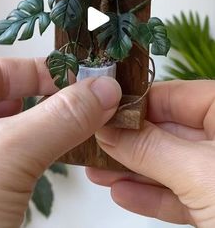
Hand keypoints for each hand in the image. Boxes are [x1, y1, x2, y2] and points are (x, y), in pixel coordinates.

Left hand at [0, 57, 120, 227]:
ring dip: (53, 123)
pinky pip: (18, 155)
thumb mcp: (8, 155)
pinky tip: (64, 151)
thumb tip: (103, 89)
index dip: (41, 68)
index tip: (81, 76)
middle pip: (9, 95)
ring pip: (17, 126)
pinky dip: (45, 148)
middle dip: (52, 96)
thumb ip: (59, 117)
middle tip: (89, 101)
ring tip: (84, 124)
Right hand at [86, 80, 214, 226]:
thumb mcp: (198, 171)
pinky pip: (179, 194)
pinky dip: (151, 195)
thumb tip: (110, 130)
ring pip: (170, 164)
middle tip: (94, 142)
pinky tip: (123, 193)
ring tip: (97, 170)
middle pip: (168, 131)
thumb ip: (152, 149)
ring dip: (133, 170)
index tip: (103, 110)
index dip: (136, 102)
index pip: (175, 95)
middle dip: (128, 141)